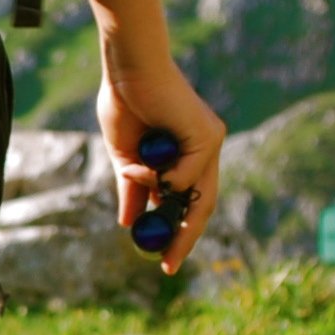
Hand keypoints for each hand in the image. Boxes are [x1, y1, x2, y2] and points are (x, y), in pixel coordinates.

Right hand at [99, 54, 225, 273]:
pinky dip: (157, 176)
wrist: (126, 68)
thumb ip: (133, 189)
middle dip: (184, 239)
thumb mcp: (125, 158)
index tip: (163, 260)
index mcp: (189, 155)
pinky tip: (137, 161)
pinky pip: (184, 176)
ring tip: (130, 170)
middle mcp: (206, 150)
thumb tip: (129, 223)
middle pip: (203, 206)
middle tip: (167, 265)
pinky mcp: (208, 135)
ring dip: (156, 193)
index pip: (191, 202)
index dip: (178, 233)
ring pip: (192, 192)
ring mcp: (210, 143)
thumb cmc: (125, 103)